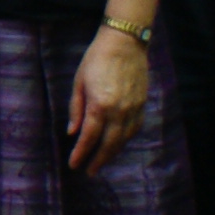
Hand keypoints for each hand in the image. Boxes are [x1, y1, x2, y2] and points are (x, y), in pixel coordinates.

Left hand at [66, 25, 150, 175]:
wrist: (125, 42)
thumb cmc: (96, 59)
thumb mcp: (79, 82)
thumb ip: (76, 109)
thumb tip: (72, 132)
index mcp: (100, 105)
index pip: (89, 137)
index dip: (81, 153)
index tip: (74, 165)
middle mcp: (119, 110)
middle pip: (109, 144)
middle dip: (98, 160)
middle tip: (89, 172)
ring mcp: (133, 108)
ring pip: (124, 139)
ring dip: (112, 153)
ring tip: (102, 161)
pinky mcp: (142, 104)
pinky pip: (134, 129)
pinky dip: (125, 140)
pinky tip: (118, 144)